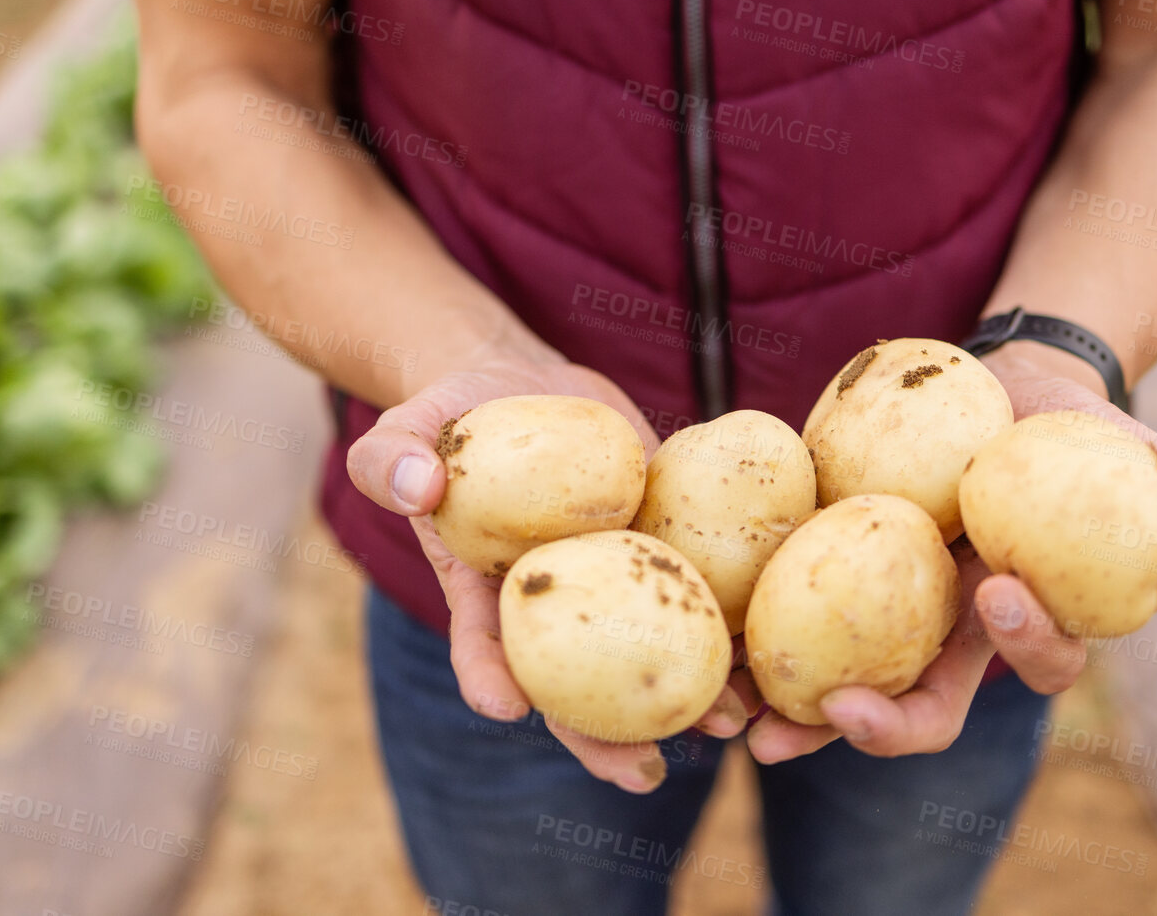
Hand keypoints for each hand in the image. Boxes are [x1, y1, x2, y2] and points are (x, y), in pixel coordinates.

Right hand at [345, 352, 752, 793]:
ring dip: (688, 695)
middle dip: (605, 735)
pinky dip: (729, 622)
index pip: (480, 641)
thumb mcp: (407, 426)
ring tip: (730, 725)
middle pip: (575, 681)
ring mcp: (610, 575)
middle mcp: (553, 597)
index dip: (489, 675)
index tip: (505, 706)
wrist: (518, 384)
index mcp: (483, 585)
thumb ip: (392, 456)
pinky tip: (764, 651)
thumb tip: (414, 485)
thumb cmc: (451, 415)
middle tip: (642, 773)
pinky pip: (695, 586)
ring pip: (646, 651)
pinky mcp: (658, 539)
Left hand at [746, 341, 1156, 763]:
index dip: (1025, 644)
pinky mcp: (831, 577)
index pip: (1039, 658)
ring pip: (844, 686)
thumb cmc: (1074, 425)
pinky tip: (715, 654)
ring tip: (749, 727)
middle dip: (884, 727)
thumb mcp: (1131, 441)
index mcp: (1033, 614)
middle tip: (843, 709)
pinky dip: (753, 647)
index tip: (1000, 586)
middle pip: (925, 707)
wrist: (997, 391)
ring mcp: (889, 614)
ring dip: (796, 715)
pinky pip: (790, 625)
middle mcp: (956, 635)